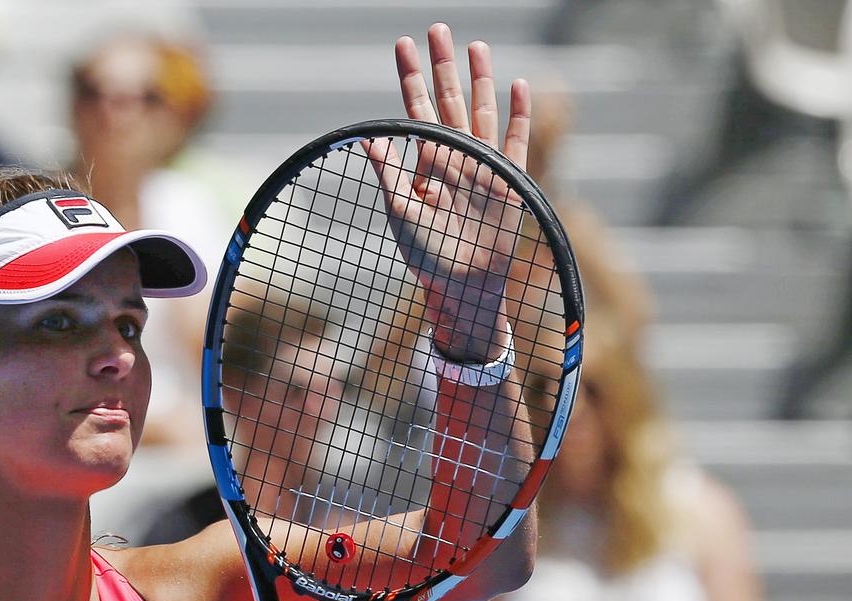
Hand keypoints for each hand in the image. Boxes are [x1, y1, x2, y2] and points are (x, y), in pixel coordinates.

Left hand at [366, 25, 531, 359]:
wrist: (464, 287)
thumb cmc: (427, 258)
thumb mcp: (401, 214)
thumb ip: (389, 174)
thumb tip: (367, 138)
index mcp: (426, 164)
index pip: (417, 110)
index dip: (410, 78)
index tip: (403, 45)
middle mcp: (454, 158)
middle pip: (450, 100)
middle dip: (442, 66)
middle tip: (437, 28)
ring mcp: (483, 166)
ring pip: (482, 111)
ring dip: (479, 79)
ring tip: (474, 46)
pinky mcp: (510, 179)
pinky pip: (516, 139)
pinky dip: (519, 113)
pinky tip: (519, 84)